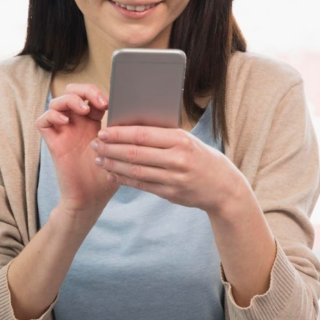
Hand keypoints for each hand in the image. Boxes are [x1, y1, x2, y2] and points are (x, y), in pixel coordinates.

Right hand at [36, 84, 117, 212]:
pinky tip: (65, 121)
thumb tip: (131, 110)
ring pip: (56, 102)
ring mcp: (63, 133)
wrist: (90, 200)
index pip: (89, 96)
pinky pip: (43, 121)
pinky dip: (51, 115)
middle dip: (83, 90)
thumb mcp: (121, 151)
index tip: (110, 103)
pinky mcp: (52, 143)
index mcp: (93, 124)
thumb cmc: (106, 178)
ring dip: (70, 100)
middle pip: (71, 92)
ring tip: (83, 109)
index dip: (97, 93)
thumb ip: (122, 131)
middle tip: (97, 102)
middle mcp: (76, 125)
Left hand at [89, 125, 239, 212]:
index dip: (120, 133)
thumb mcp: (188, 140)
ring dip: (114, 164)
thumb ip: (163, 135)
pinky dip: (124, 179)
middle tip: (95, 145)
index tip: (103, 131)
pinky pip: (142, 184)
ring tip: (99, 159)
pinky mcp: (170, 193)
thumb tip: (130, 126)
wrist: (223, 187)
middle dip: (111, 148)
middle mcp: (177, 159)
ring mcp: (174, 178)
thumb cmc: (201, 157)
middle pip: (135, 153)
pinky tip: (112, 173)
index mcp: (181, 140)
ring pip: (135, 170)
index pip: (143, 135)